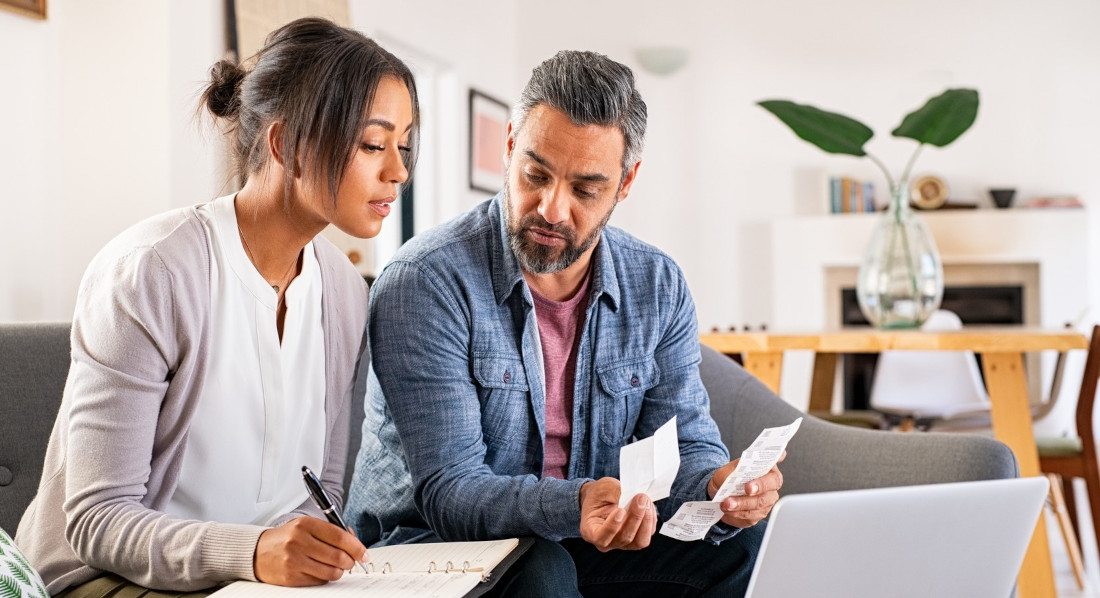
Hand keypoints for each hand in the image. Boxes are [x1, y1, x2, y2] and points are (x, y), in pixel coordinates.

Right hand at [254, 516, 368, 585]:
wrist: (258, 552)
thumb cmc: (287, 537)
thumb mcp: (307, 526)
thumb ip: (331, 531)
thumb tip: (355, 542)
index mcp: (305, 524)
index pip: (339, 536)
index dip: (356, 547)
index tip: (364, 553)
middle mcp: (298, 541)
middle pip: (338, 556)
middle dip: (350, 561)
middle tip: (351, 562)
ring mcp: (294, 560)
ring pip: (331, 572)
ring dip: (339, 571)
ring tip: (336, 566)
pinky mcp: (291, 577)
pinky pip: (319, 581)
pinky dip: (325, 578)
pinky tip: (320, 570)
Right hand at [578, 477, 657, 551]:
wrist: (602, 497)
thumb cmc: (599, 494)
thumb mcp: (603, 488)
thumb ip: (617, 493)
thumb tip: (634, 498)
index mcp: (591, 531)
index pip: (601, 537)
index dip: (612, 527)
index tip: (620, 510)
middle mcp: (606, 542)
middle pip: (624, 538)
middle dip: (635, 517)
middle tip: (641, 498)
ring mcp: (622, 543)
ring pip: (639, 541)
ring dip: (646, 520)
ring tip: (646, 502)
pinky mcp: (635, 540)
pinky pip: (647, 535)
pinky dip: (650, 520)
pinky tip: (648, 506)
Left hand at [707, 451, 785, 527]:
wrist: (722, 488)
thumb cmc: (730, 476)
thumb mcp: (727, 470)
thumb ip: (729, 474)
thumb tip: (728, 481)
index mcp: (769, 472)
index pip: (773, 478)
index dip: (761, 484)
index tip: (748, 488)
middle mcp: (771, 488)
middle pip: (764, 498)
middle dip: (745, 501)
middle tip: (730, 501)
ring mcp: (766, 503)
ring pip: (756, 510)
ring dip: (738, 509)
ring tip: (725, 506)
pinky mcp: (758, 515)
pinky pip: (750, 518)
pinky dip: (736, 516)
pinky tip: (727, 512)